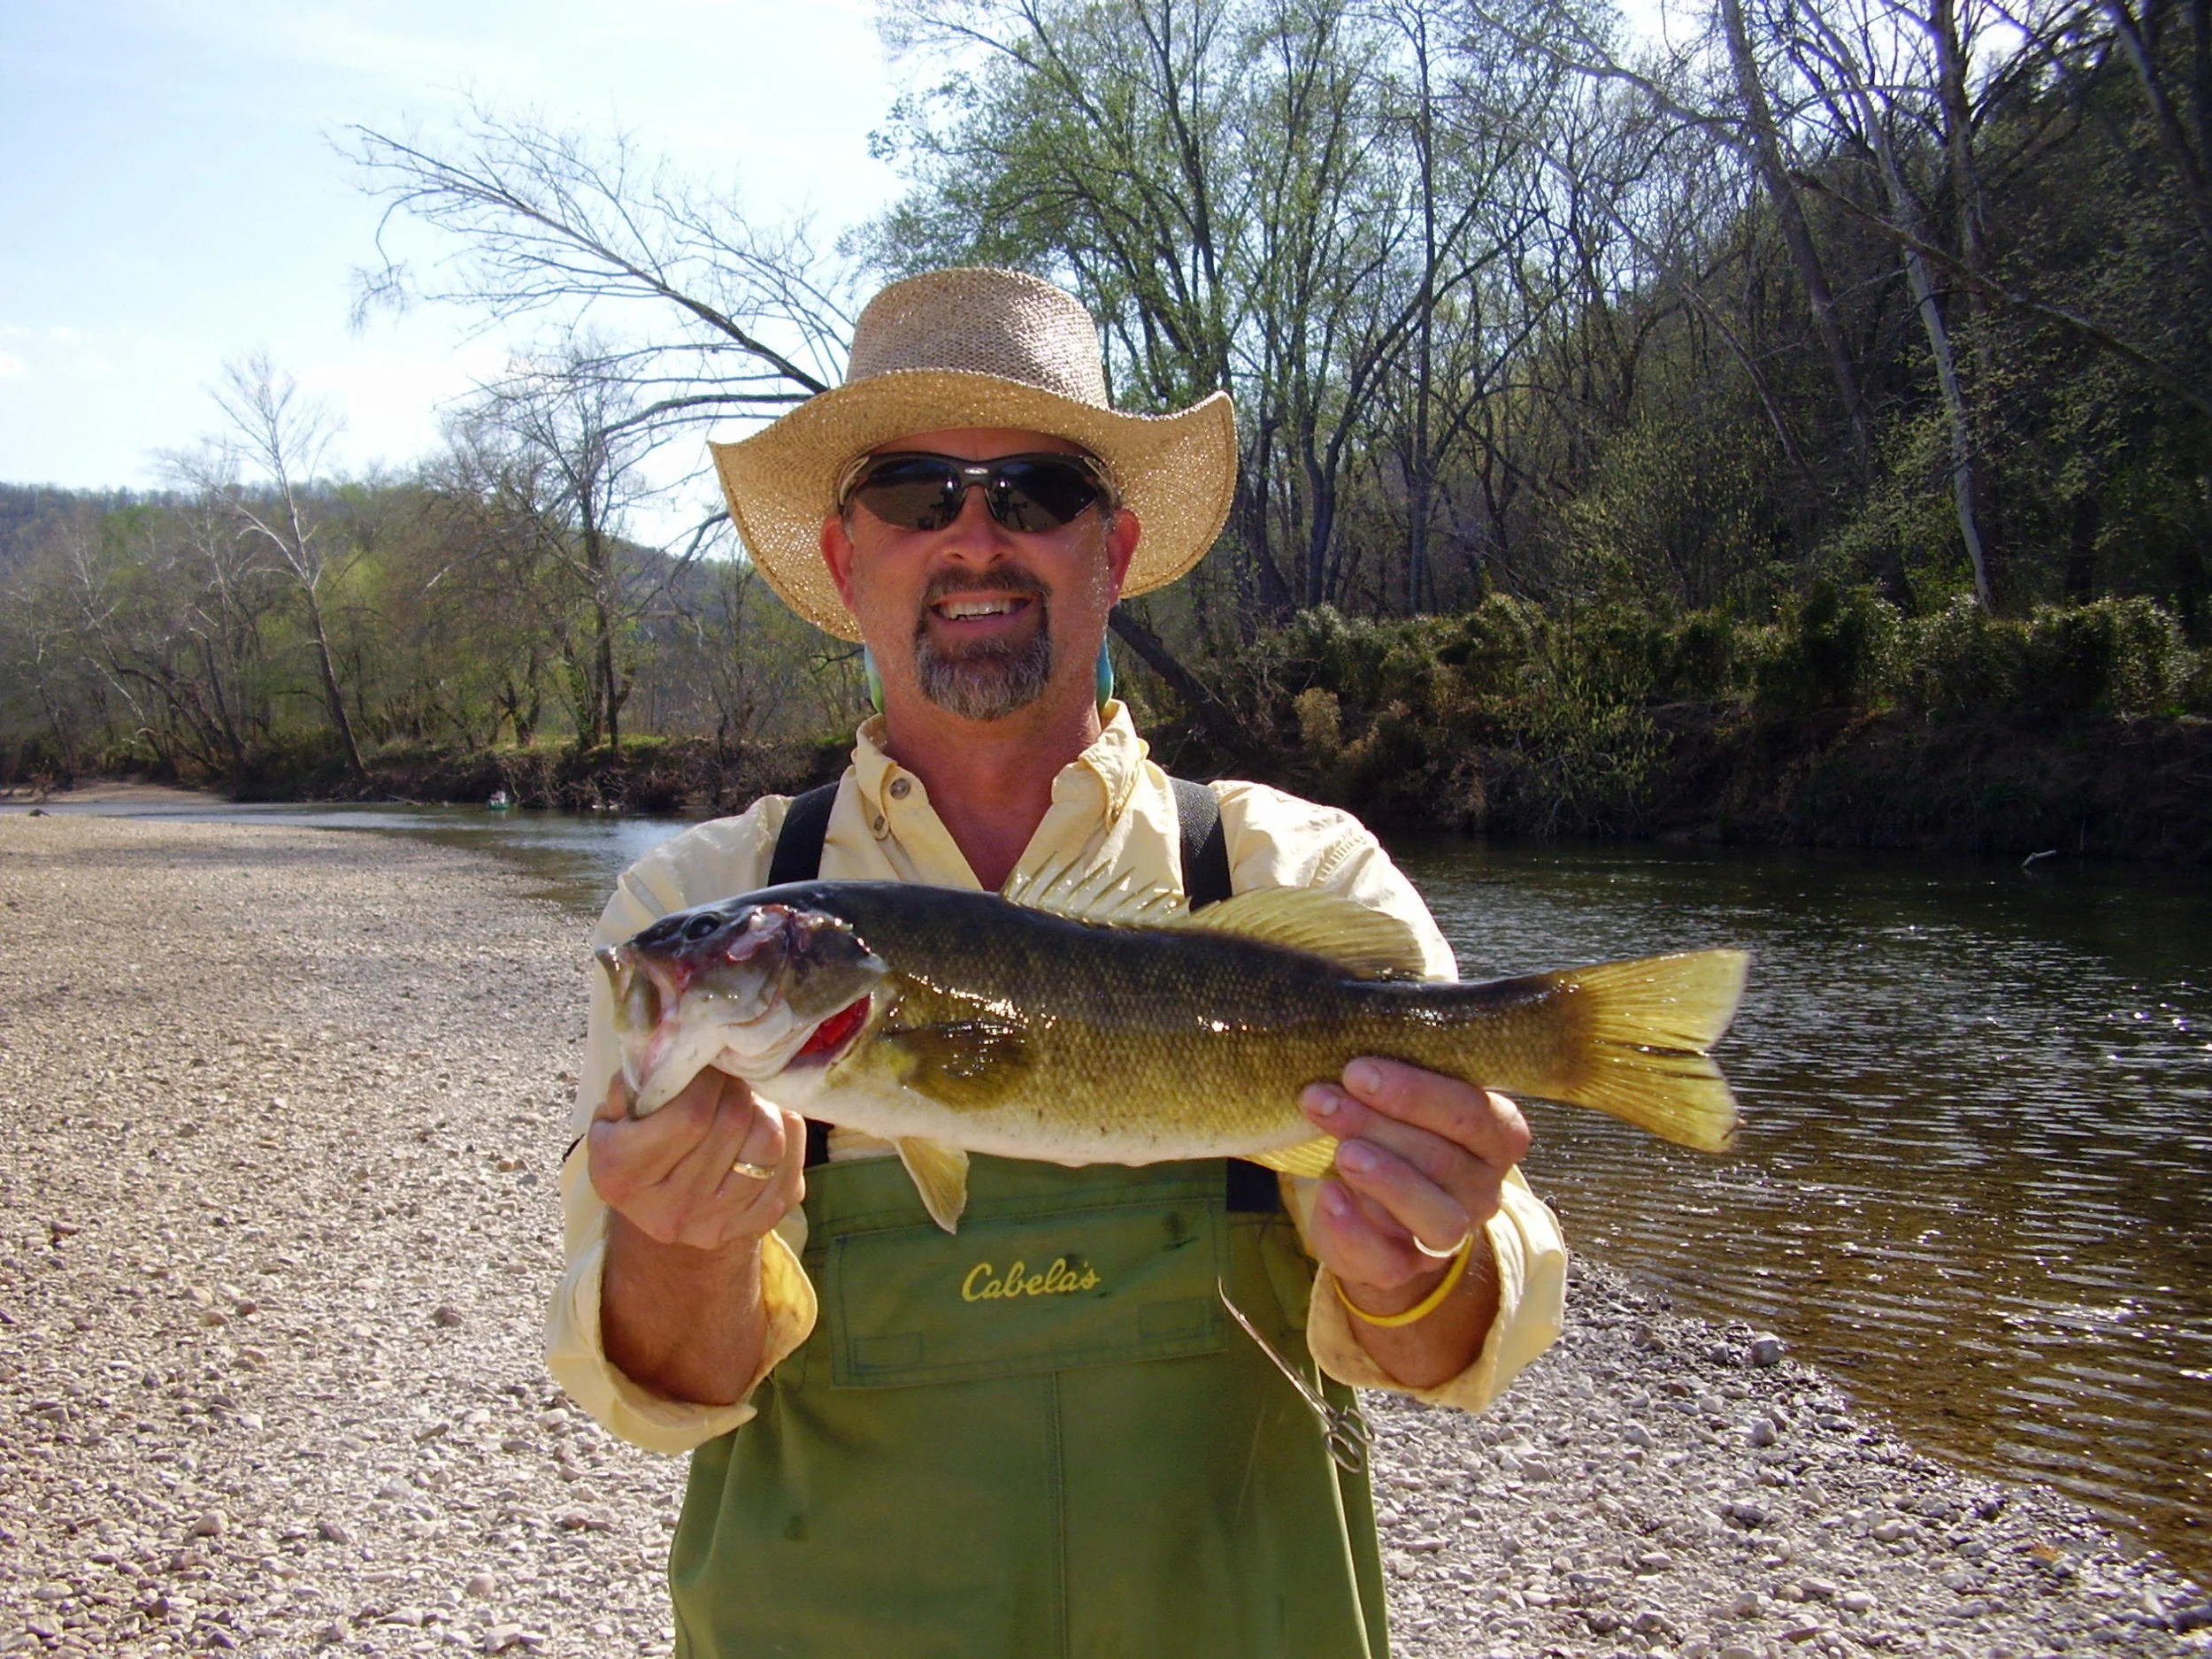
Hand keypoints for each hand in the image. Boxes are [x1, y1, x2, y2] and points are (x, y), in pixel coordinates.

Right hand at [588, 1067, 804, 1253]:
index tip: (708, 1065)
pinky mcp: (754, 1227)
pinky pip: (791, 1167)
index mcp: (621, 1173)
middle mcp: (667, 1210)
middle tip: (731, 1075)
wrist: (662, 1207)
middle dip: (737, 1087)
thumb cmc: (636, 1143)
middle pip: (731, 1125)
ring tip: (747, 1101)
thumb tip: (678, 1041)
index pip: (689, 1115)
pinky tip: (766, 1125)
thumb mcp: (615, 1111)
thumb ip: (640, 1079)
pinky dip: (787, 1136)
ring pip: (768, 1145)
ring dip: (764, 1110)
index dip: (708, 1079)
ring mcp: (713, 1224)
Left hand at [1300, 1058, 1529, 1320]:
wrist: (1373, 1209)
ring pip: (1437, 1218)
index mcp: (1496, 1133)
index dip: (1415, 1092)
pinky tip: (1329, 1197)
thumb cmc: (1390, 1132)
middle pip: (1443, 1158)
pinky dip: (1355, 1230)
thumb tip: (1342, 1053)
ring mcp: (1452, 1234)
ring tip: (1341, 1151)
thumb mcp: (1398, 1101)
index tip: (1356, 1070)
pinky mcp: (1408, 1267)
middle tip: (1324, 1099)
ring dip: (1385, 1180)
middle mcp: (1484, 1187)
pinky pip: (1390, 1262)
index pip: (1471, 1111)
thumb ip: (1387, 1081)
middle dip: (1377, 1124)